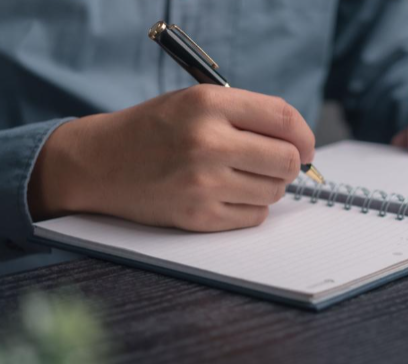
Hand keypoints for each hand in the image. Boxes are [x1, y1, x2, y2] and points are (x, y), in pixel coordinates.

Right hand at [28, 86, 314, 230]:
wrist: (100, 163)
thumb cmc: (154, 130)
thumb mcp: (196, 102)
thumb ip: (247, 114)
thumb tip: (301, 143)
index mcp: (207, 104)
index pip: (283, 118)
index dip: (306, 135)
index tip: (307, 146)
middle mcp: (206, 142)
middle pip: (287, 160)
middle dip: (289, 164)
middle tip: (273, 163)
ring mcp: (202, 183)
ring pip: (273, 191)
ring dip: (268, 186)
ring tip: (241, 177)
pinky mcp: (198, 216)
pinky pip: (253, 217)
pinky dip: (250, 208)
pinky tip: (227, 196)